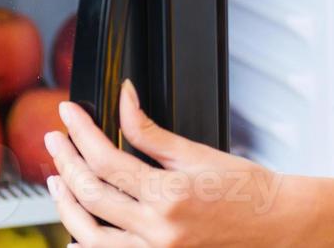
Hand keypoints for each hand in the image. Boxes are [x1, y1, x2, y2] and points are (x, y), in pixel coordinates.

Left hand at [45, 79, 306, 247]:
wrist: (277, 226)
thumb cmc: (248, 191)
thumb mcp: (197, 154)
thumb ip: (152, 132)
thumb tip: (125, 100)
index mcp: (169, 195)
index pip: (106, 160)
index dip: (81, 132)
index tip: (70, 114)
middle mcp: (158, 230)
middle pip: (91, 195)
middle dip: (65, 163)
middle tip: (55, 141)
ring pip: (89, 234)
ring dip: (67, 205)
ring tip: (57, 180)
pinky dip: (87, 242)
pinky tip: (76, 228)